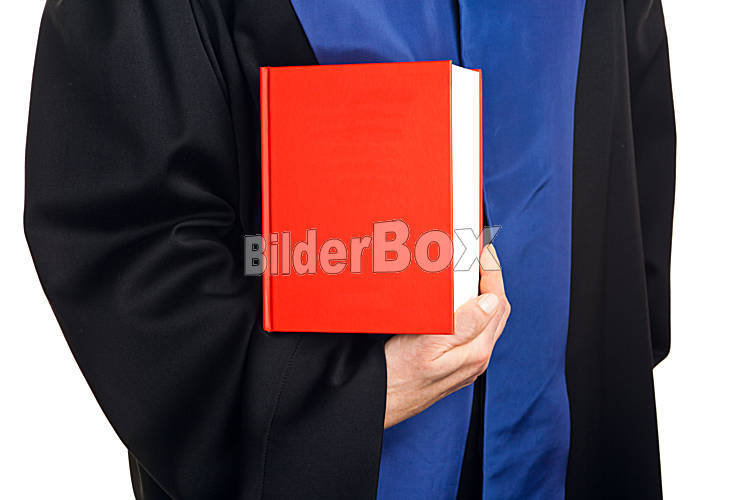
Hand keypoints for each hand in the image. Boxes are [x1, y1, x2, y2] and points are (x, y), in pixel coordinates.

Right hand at [383, 244, 509, 427]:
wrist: (380, 403)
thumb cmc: (397, 376)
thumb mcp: (428, 345)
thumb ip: (464, 325)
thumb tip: (491, 301)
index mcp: (476, 351)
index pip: (497, 300)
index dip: (492, 270)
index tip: (483, 249)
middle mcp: (477, 357)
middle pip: (496, 308)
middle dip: (491, 278)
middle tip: (477, 255)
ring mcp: (468, 362)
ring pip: (487, 319)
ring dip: (482, 292)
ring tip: (467, 271)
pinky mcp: (456, 364)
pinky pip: (474, 330)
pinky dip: (471, 308)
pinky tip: (455, 301)